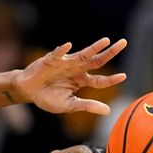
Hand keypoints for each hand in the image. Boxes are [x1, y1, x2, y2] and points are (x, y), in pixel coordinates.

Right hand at [12, 38, 126, 115]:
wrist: (28, 91)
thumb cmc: (48, 98)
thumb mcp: (69, 105)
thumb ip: (88, 106)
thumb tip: (108, 111)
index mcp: (81, 81)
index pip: (100, 80)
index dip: (111, 79)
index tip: (124, 76)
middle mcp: (77, 69)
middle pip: (97, 60)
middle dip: (110, 52)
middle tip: (123, 43)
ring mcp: (65, 63)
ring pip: (83, 54)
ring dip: (94, 47)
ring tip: (106, 41)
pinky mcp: (51, 60)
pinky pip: (58, 54)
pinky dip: (62, 50)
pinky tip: (68, 46)